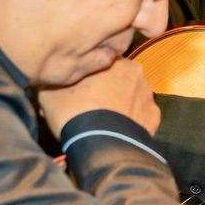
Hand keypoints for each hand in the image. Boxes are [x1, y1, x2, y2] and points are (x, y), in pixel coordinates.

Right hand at [41, 58, 160, 134]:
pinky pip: (140, 115)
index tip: (78, 87)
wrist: (100, 144)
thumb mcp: (51, 92)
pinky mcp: (153, 117)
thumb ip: (55, 81)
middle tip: (87, 104)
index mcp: (114, 61)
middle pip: (118, 78)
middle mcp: (136, 74)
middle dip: (106, 89)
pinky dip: (130, 120)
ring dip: (119, 104)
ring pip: (131, 96)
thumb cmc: (76, 113)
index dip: (88, 76)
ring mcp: (148, 96)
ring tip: (101, 119)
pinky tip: (115, 128)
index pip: (101, 62)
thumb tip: (51, 84)